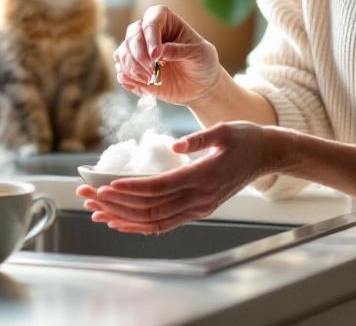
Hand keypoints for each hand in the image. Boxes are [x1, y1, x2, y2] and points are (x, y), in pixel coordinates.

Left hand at [75, 122, 285, 233]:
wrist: (267, 155)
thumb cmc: (245, 138)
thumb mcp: (224, 130)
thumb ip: (199, 138)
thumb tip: (175, 145)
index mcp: (203, 177)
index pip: (159, 188)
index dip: (131, 189)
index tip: (106, 185)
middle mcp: (199, 199)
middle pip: (150, 208)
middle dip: (116, 204)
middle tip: (88, 195)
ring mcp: (199, 208)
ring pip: (154, 221)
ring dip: (122, 217)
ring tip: (95, 210)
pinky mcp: (198, 210)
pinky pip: (163, 223)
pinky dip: (138, 225)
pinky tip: (119, 221)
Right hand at [114, 5, 223, 104]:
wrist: (200, 86)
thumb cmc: (203, 63)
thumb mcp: (199, 54)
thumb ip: (180, 50)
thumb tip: (160, 51)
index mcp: (166, 21)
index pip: (151, 20)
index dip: (150, 36)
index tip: (157, 55)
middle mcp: (148, 33)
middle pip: (132, 36)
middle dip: (139, 56)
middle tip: (153, 71)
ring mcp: (139, 51)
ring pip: (122, 53)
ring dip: (133, 68)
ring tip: (150, 79)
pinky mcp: (134, 69)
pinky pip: (120, 72)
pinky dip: (129, 80)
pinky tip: (145, 86)